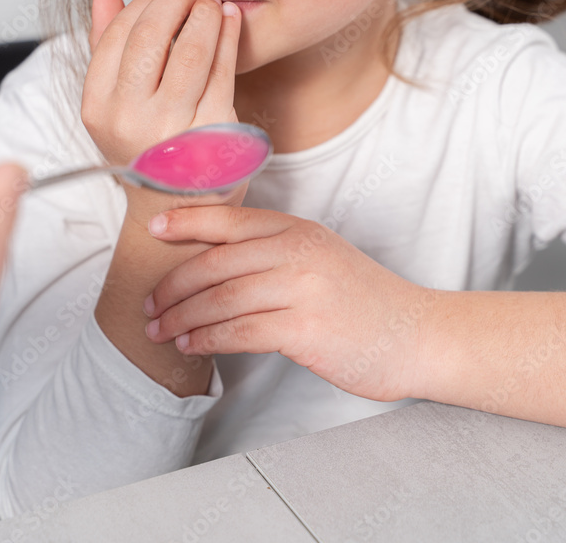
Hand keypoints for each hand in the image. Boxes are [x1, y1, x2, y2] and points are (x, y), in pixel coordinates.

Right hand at [82, 0, 246, 219]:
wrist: (177, 206)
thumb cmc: (146, 145)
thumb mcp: (114, 103)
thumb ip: (105, 47)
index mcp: (98, 108)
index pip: (117, 35)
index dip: (143, 4)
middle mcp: (130, 119)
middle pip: (152, 36)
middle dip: (176, 1)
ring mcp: (173, 128)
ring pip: (192, 49)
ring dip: (206, 14)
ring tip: (212, 3)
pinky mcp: (214, 131)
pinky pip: (224, 69)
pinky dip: (229, 35)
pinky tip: (231, 20)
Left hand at [142, 204, 425, 401]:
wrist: (416, 334)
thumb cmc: (364, 300)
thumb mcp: (320, 257)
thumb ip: (273, 253)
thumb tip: (211, 265)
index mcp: (298, 229)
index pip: (229, 219)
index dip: (185, 220)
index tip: (154, 226)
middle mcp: (297, 251)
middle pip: (214, 262)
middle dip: (172, 285)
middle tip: (149, 303)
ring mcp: (302, 289)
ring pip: (220, 299)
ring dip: (182, 318)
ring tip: (161, 330)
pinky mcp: (305, 329)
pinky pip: (239, 331)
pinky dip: (207, 340)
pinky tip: (192, 346)